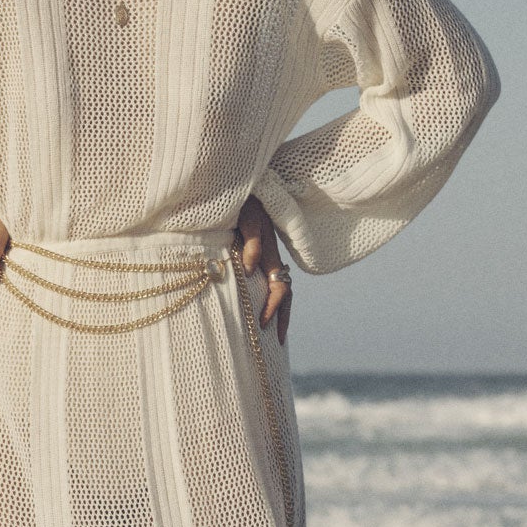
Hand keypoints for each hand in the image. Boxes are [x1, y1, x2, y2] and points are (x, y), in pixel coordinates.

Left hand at [233, 196, 291, 344]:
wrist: (240, 185)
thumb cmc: (242, 199)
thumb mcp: (247, 216)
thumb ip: (251, 240)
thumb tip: (250, 268)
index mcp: (270, 252)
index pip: (280, 288)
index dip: (274, 307)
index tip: (263, 323)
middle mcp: (272, 257)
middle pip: (286, 294)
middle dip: (283, 318)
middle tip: (278, 341)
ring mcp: (266, 256)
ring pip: (280, 288)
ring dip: (279, 310)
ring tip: (275, 333)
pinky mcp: (257, 254)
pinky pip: (268, 281)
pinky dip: (270, 298)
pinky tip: (261, 308)